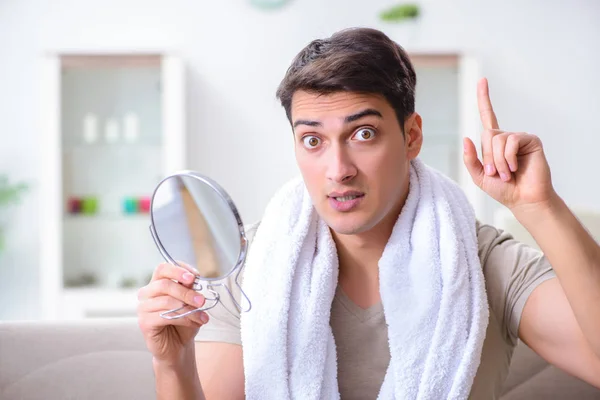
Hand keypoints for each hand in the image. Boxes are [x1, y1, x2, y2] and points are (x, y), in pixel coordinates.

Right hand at [137, 262, 208, 365]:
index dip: (179, 270)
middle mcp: (146, 293)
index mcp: (157, 283)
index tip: (195, 276)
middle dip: (186, 292)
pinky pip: (165, 317)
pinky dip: (184, 319)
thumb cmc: (183, 322)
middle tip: (202, 301)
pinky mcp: (144, 323)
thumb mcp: (190, 302)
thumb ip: (189, 289)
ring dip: (189, 309)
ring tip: (203, 316)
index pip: (162, 268)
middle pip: (164, 284)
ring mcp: (143, 308)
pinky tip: (194, 323)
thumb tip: (193, 278)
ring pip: (167, 302)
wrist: (178, 346)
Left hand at [463, 78, 555, 211]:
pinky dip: (509, 158)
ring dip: (499, 161)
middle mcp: (506, 137)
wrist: (523, 200)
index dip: (484, 98)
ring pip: (498, 139)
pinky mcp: (531, 140)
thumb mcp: (480, 176)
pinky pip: (511, 141)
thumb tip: (466, 138)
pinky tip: (516, 168)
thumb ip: (470, 159)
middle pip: (487, 136)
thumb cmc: (503, 190)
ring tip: (508, 174)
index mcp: (493, 143)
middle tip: (497, 174)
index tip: (482, 80)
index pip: (487, 116)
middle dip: (489, 158)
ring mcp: (519, 138)